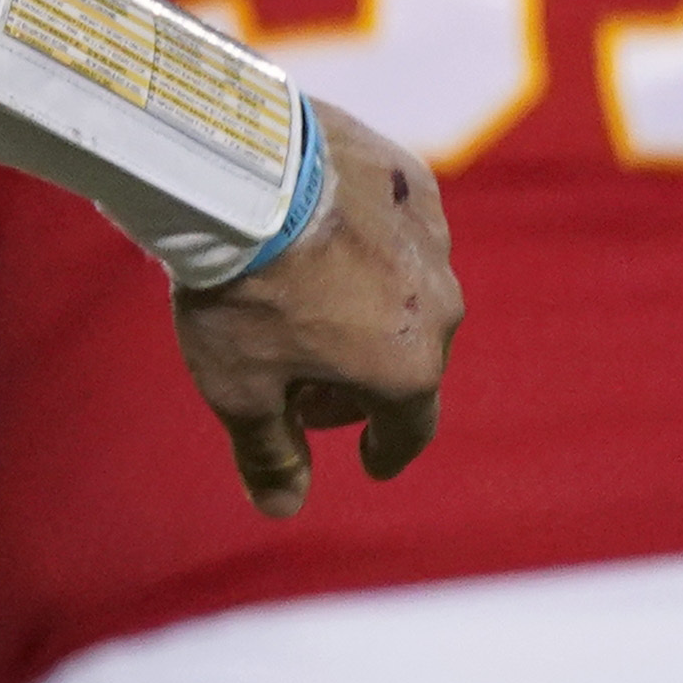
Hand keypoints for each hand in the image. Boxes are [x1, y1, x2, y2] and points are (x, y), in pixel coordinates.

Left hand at [172, 99, 460, 518]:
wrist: (243, 173)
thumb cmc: (243, 291)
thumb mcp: (241, 388)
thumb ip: (269, 453)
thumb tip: (281, 510)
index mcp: (409, 368)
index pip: (409, 427)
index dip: (386, 450)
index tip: (371, 463)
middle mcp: (440, 306)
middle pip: (407, 360)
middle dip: (359, 384)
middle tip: (304, 389)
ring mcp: (431, 238)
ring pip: (407, 291)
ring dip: (367, 312)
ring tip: (308, 312)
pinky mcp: (409, 178)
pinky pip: (396, 227)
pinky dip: (365, 246)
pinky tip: (323, 244)